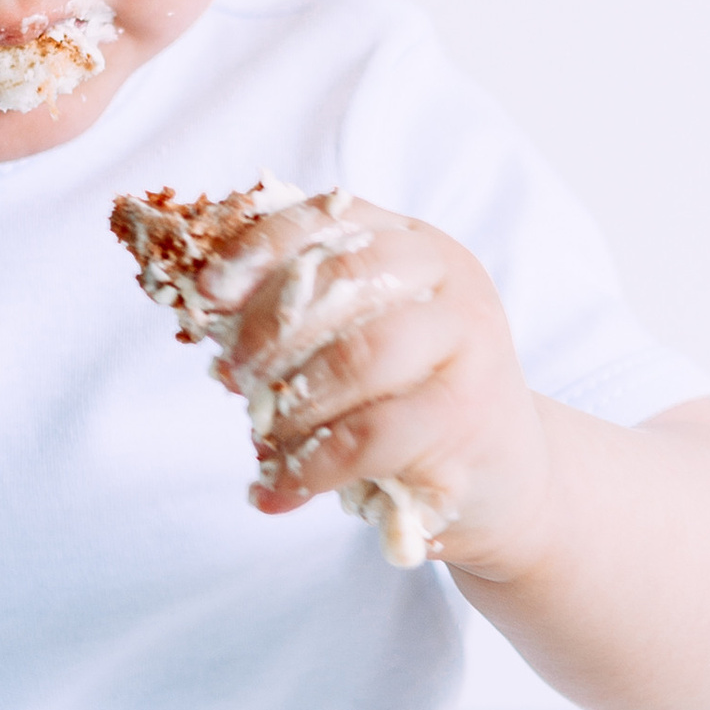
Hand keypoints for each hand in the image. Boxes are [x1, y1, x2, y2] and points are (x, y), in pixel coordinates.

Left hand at [207, 193, 557, 581]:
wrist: (504, 475)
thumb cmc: (411, 397)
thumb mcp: (362, 337)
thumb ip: (301, 315)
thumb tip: (204, 311)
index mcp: (415, 242)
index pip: (327, 219)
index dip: (258, 250)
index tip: (206, 294)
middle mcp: (450, 279)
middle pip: (339, 280)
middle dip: (268, 330)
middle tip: (232, 376)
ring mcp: (469, 344)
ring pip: (357, 357)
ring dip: (292, 403)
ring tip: (263, 437)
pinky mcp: (469, 416)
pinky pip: (370, 437)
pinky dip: (310, 468)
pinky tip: (278, 491)